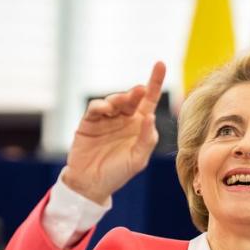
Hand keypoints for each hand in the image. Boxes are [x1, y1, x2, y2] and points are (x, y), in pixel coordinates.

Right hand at [63, 62, 165, 203]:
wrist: (91, 185)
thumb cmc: (118, 173)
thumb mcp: (138, 159)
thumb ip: (147, 139)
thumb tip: (150, 116)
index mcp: (140, 125)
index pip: (150, 100)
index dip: (155, 81)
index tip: (160, 64)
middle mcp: (124, 119)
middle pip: (131, 98)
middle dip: (135, 92)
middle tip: (139, 91)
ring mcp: (106, 119)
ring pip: (114, 100)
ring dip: (119, 98)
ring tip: (120, 105)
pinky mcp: (89, 123)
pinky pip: (95, 108)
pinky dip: (101, 105)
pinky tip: (106, 109)